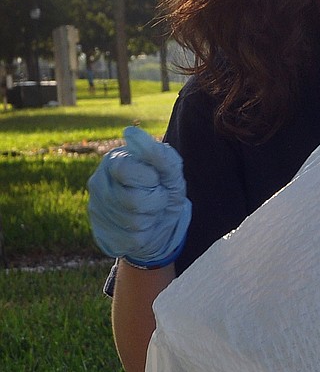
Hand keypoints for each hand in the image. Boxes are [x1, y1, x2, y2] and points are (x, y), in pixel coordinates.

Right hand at [87, 125, 191, 266]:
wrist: (162, 224)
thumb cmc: (165, 189)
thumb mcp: (171, 172)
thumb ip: (156, 153)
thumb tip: (130, 132)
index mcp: (114, 160)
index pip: (125, 170)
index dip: (148, 179)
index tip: (155, 179)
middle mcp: (98, 183)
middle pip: (131, 200)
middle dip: (155, 202)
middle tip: (155, 198)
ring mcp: (97, 209)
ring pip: (133, 222)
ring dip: (151, 219)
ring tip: (149, 212)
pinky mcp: (102, 234)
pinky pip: (132, 240)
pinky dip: (145, 235)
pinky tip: (142, 228)